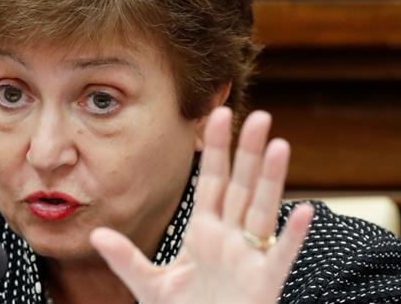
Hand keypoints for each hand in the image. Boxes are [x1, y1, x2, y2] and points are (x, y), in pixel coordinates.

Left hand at [90, 107, 313, 303]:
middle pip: (241, 187)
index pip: (211, 181)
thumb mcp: (150, 286)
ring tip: (280, 146)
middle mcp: (229, 238)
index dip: (215, 149)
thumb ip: (126, 259)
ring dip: (272, 180)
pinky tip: (303, 210)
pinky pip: (280, 255)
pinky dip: (291, 235)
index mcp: (204, 232)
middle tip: (260, 116)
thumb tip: (97, 235)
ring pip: (261, 211)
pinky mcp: (264, 282)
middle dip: (248, 153)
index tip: (217, 114)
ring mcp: (249, 258)